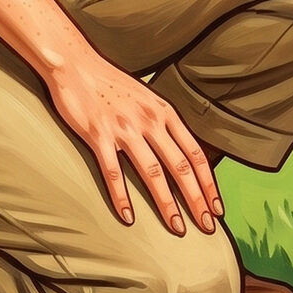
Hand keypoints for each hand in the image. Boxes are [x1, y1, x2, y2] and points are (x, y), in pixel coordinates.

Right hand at [45, 52, 223, 235]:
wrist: (76, 64)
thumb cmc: (111, 84)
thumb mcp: (146, 97)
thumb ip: (162, 122)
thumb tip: (181, 151)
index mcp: (163, 111)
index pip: (194, 152)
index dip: (208, 182)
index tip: (216, 207)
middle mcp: (148, 120)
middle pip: (179, 166)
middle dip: (196, 199)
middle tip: (206, 227)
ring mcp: (124, 128)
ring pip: (152, 173)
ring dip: (167, 204)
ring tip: (177, 228)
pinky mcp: (98, 135)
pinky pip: (113, 172)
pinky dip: (121, 197)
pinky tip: (128, 217)